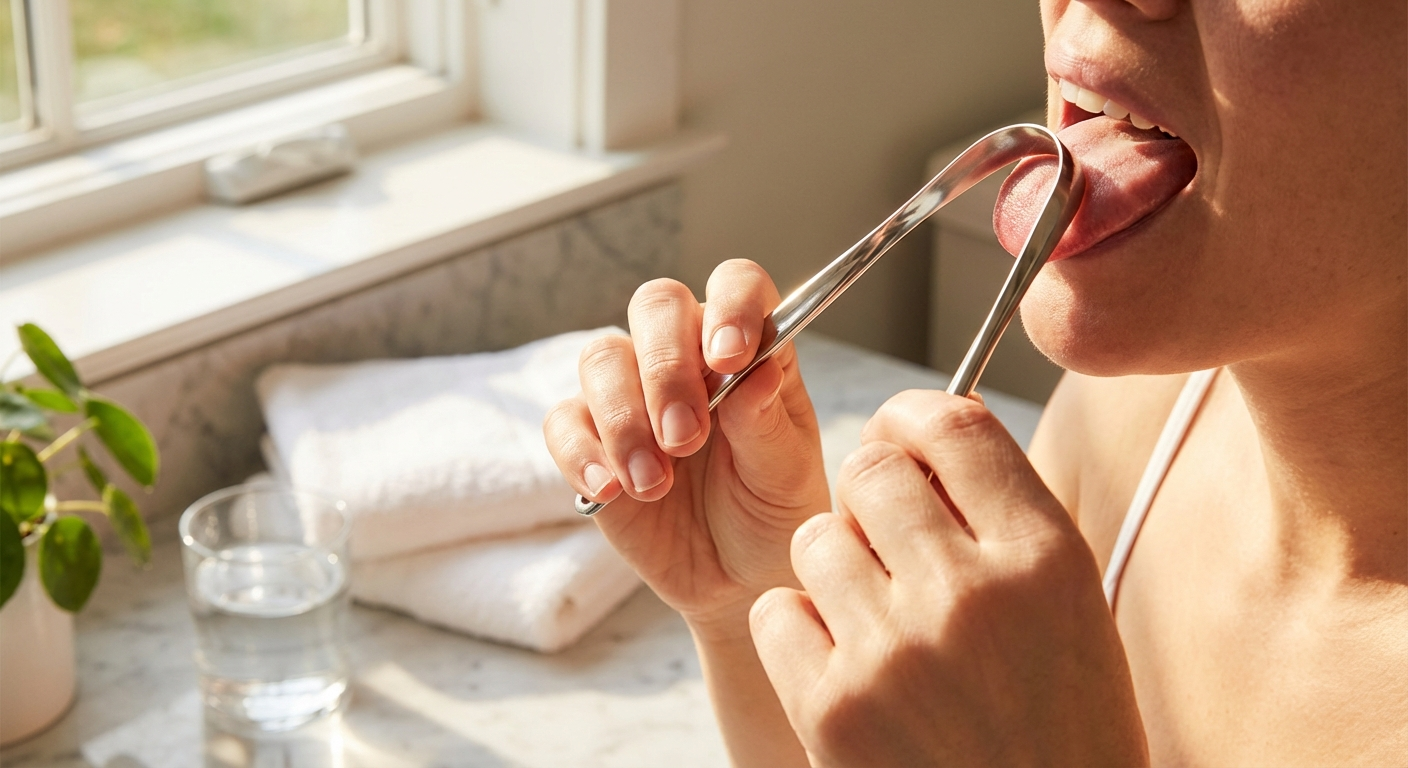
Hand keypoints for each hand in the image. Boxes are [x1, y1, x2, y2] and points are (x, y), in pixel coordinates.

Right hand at [543, 260, 830, 625]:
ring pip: (603, 358)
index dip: (731, 305)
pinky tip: (610, 489)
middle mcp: (686, 356)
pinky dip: (582, 453)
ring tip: (654, 484)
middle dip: (666, 368)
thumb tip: (756, 369)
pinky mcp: (590, 439)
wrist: (736, 580)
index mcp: (746, 348)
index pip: (735, 285)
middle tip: (687, 437)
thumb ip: (767, 421)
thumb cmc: (772, 513)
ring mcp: (632, 393)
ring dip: (625, 420)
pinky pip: (563, 422)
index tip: (732, 357)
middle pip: (656, 306)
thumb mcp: (786, 476)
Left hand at [749, 390, 1147, 767]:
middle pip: (869, 469)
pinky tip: (846, 661)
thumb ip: (1004, 513)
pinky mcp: (831, 710)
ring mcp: (891, 653)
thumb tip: (925, 423)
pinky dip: (801, 629)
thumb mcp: (1069, 606)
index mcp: (1043, 559)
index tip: (902, 436)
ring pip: (815, 538)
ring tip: (876, 615)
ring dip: (836, 565)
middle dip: (871, 492)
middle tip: (886, 535)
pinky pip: (775, 611)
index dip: (912, 417)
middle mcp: (967, 594)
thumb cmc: (1061, 725)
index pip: (952, 425)